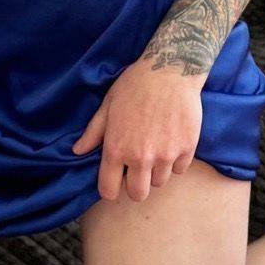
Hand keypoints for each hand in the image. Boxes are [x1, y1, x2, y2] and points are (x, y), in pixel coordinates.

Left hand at [71, 57, 203, 201]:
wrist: (171, 70)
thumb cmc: (135, 85)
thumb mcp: (108, 105)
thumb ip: (93, 133)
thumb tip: (77, 151)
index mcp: (117, 149)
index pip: (109, 191)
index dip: (110, 188)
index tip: (116, 179)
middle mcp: (141, 157)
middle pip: (139, 194)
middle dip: (136, 184)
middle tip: (138, 167)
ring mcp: (166, 155)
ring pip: (160, 182)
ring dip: (157, 171)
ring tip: (156, 148)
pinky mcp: (187, 148)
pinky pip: (180, 169)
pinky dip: (176, 161)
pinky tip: (171, 141)